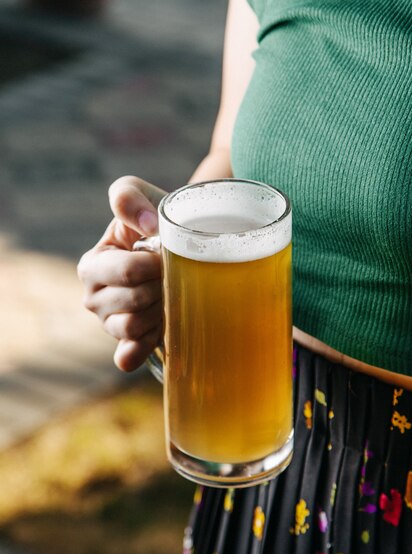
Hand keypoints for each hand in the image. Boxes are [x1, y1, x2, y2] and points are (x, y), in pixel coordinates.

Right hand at [77, 176, 165, 370]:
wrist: (175, 244)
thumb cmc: (153, 220)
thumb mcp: (138, 195)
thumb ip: (128, 197)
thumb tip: (148, 224)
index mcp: (93, 265)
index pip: (127, 272)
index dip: (157, 264)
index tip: (170, 254)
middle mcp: (94, 298)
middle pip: (134, 301)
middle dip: (162, 288)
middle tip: (173, 275)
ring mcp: (110, 324)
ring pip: (134, 328)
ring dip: (160, 312)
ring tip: (170, 294)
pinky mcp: (127, 343)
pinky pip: (128, 356)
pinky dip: (140, 350)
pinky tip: (155, 337)